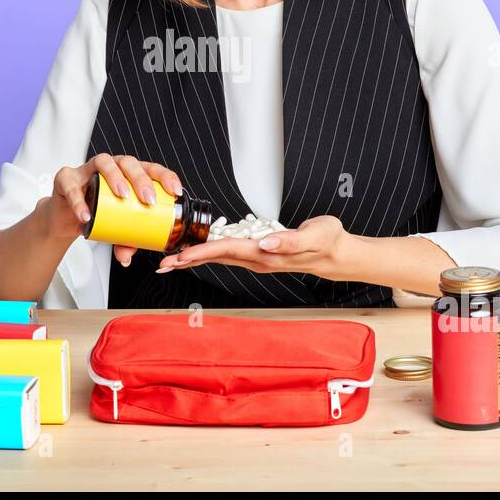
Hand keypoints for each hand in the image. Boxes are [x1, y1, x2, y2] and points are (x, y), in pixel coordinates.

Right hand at [46, 153, 182, 266]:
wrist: (64, 218)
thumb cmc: (96, 214)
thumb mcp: (114, 229)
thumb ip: (123, 241)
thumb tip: (126, 258)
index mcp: (127, 174)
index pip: (150, 168)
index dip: (164, 176)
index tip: (174, 191)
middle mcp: (110, 166)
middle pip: (128, 162)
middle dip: (141, 179)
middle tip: (148, 199)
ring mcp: (87, 169)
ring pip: (104, 161)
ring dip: (115, 176)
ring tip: (122, 196)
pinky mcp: (66, 178)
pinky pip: (72, 185)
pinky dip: (79, 200)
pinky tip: (86, 215)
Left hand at [157, 215, 348, 279]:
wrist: (337, 254)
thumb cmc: (327, 241)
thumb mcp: (314, 236)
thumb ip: (290, 240)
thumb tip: (265, 243)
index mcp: (266, 253)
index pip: (227, 251)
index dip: (203, 252)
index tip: (182, 255)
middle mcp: (258, 259)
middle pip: (216, 259)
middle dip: (189, 261)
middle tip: (163, 263)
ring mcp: (257, 259)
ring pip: (219, 259)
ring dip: (195, 260)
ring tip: (172, 261)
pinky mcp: (259, 255)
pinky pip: (228, 255)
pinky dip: (209, 254)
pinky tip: (199, 252)